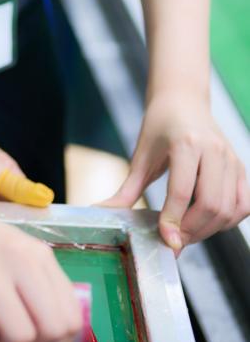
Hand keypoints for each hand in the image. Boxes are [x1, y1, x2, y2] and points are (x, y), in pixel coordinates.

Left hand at [103, 90, 249, 252]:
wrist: (183, 100)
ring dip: (208, 230)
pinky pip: (243, 204)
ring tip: (185, 233)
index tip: (166, 241)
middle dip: (191, 230)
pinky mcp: (240, 168)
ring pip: (228, 209)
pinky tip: (207, 223)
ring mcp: (231, 160)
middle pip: (210, 205)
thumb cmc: (160, 125)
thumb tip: (104, 211)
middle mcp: (214, 151)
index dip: (173, 220)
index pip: (182, 191)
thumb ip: (127, 188)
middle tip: (173, 240)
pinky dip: (228, 221)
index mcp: (186, 143)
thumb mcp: (141, 154)